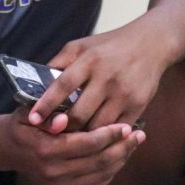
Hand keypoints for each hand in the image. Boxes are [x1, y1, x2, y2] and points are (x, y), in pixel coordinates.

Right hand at [0, 110, 144, 184]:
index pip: (87, 143)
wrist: (10, 148)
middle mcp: (53, 172)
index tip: (126, 126)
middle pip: (99, 161)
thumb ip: (48, 114)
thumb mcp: (31, 111)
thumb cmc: (25, 122)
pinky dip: (111, 171)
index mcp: (45, 149)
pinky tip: (120, 157)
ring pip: (101, 174)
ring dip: (121, 159)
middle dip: (122, 147)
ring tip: (134, 144)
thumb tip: (63, 120)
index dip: (110, 135)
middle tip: (138, 134)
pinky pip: (96, 184)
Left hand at [29, 24, 166, 131]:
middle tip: (52, 135)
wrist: (151, 43)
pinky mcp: (138, 106)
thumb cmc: (109, 45)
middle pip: (80, 113)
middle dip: (64, 128)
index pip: (63, 85)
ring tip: (70, 141)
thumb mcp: (81, 46)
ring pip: (98, 126)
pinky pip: (117, 130)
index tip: (34, 118)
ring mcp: (124, 94)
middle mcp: (107, 77)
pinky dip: (104, 136)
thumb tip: (37, 83)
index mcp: (89, 60)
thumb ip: (60, 63)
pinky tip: (95, 139)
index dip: (47, 104)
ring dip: (83, 136)